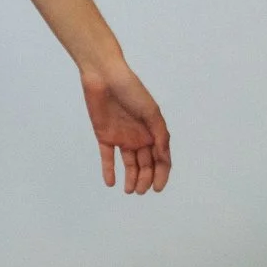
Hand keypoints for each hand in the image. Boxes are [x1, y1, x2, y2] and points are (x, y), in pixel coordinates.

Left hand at [81, 60, 170, 194]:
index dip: (161, 174)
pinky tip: (111, 183)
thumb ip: (159, 135)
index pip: (161, 158)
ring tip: (129, 190)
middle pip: (145, 164)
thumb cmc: (131, 89)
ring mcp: (122, 137)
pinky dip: (109, 170)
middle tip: (139, 191)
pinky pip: (108, 157)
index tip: (158, 188)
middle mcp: (139, 136)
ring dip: (130, 178)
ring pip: (129, 164)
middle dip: (145, 179)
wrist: (104, 75)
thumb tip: (162, 157)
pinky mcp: (104, 135)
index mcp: (153, 131)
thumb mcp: (151, 112)